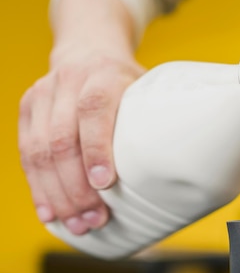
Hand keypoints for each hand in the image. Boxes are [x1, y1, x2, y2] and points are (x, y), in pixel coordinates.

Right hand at [18, 48, 143, 234]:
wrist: (88, 48)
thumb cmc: (127, 83)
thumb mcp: (146, 90)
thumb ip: (156, 122)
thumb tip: (180, 176)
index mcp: (104, 74)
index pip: (94, 110)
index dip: (97, 148)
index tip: (105, 184)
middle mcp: (68, 81)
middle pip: (63, 139)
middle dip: (77, 186)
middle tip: (95, 220)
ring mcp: (42, 95)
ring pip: (39, 152)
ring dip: (57, 195)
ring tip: (77, 224)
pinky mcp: (26, 110)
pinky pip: (25, 155)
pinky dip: (38, 188)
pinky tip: (50, 213)